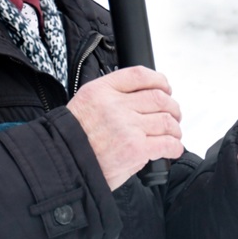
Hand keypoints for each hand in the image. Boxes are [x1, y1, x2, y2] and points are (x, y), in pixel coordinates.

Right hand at [67, 66, 183, 190]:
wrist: (63, 163)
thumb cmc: (73, 140)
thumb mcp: (86, 104)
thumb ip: (112, 99)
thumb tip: (142, 104)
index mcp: (101, 90)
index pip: (140, 75)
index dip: (159, 81)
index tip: (165, 88)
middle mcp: (115, 105)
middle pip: (159, 97)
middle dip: (171, 107)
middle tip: (172, 115)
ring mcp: (127, 126)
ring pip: (166, 120)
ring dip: (174, 129)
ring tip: (172, 135)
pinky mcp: (136, 148)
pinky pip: (167, 143)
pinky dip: (174, 146)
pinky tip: (171, 149)